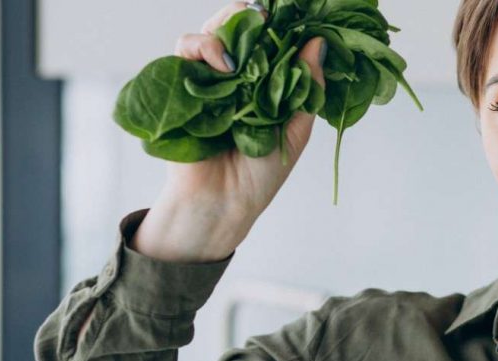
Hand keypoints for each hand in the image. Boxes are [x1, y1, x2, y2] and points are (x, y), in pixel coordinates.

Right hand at [167, 1, 326, 219]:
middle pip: (234, 30)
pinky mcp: (179, 87)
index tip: (294, 14)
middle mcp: (232, 79)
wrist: (224, 204)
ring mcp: (205, 82)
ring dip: (226, 28)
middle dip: (247, 14)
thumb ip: (306, 87)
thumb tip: (318, 42)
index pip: (267, 44)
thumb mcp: (295, 129)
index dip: (278, 26)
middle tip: (264, 10)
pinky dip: (204, 48)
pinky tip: (226, 64)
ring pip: (208, 34)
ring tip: (245, 44)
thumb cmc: (260, 174)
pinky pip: (184, 53)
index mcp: (261, 86)